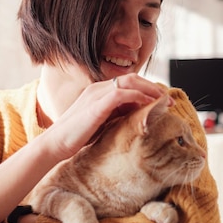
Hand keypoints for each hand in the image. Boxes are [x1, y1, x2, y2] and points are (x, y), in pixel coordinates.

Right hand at [47, 73, 171, 158]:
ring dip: (150, 91)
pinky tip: (148, 106)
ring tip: (163, 103)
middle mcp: (97, 88)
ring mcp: (96, 94)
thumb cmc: (76, 138)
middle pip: (133, 78)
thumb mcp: (101, 125)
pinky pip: (122, 93)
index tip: (161, 102)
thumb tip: (136, 120)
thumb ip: (116, 118)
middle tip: (168, 101)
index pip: (128, 83)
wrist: (55, 144)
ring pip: (130, 82)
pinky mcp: (96, 104)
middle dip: (153, 88)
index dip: (147, 90)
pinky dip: (138, 97)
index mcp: (98, 92)